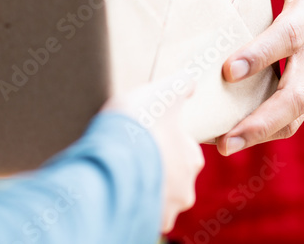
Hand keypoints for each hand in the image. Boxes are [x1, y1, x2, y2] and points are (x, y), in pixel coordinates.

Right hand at [104, 75, 204, 232]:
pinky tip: (115, 188)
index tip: (145, 135)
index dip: (163, 140)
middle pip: (171, 177)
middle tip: (131, 154)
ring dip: (140, 186)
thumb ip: (181, 86)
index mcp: (191, 158)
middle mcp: (184, 189)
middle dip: (154, 168)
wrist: (112, 158)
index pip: (183, 150)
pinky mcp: (143, 222)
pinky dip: (128, 202)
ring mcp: (164, 209)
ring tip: (120, 172)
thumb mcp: (163, 92)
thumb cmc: (140, 122)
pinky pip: (137, 212)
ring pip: (155, 198)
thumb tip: (191, 82)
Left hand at [210, 0, 303, 155]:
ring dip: (260, 134)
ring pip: (296, 114)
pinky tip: (229, 139)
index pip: (289, 35)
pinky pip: (292, 119)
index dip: (262, 54)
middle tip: (225, 135)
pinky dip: (265, 134)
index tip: (228, 70)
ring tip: (221, 146)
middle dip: (262, 117)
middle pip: (298, 93)